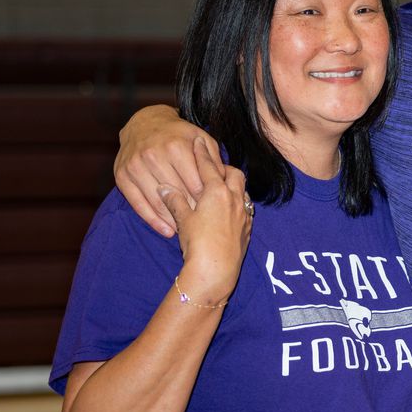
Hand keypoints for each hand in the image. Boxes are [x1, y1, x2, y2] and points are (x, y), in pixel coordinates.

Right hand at [116, 105, 221, 236]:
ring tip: (187, 233)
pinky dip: (153, 220)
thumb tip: (226, 179)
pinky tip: (166, 230)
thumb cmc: (178, 134)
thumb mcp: (200, 138)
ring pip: (158, 201)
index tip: (215, 215)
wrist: (143, 123)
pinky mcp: (122, 176)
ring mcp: (136, 166)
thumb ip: (212, 158)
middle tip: (204, 228)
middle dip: (192, 212)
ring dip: (173, 220)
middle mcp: (155, 156)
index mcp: (177, 148)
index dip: (207, 201)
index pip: (196, 183)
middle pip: (178, 194)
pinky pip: (138, 203)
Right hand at [161, 139, 251, 306]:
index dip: (202, 152)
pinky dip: (236, 202)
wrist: (216, 270)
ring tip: (220, 186)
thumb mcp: (183, 219)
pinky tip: (227, 207)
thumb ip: (175, 200)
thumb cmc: (197, 242)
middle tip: (213, 166)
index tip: (197, 140)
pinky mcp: (247, 227)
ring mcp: (243, 212)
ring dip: (232, 185)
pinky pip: (244, 207)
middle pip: (233, 173)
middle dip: (223, 167)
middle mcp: (234, 198)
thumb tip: (164, 189)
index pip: (208, 166)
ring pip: (241, 190)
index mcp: (217, 192)